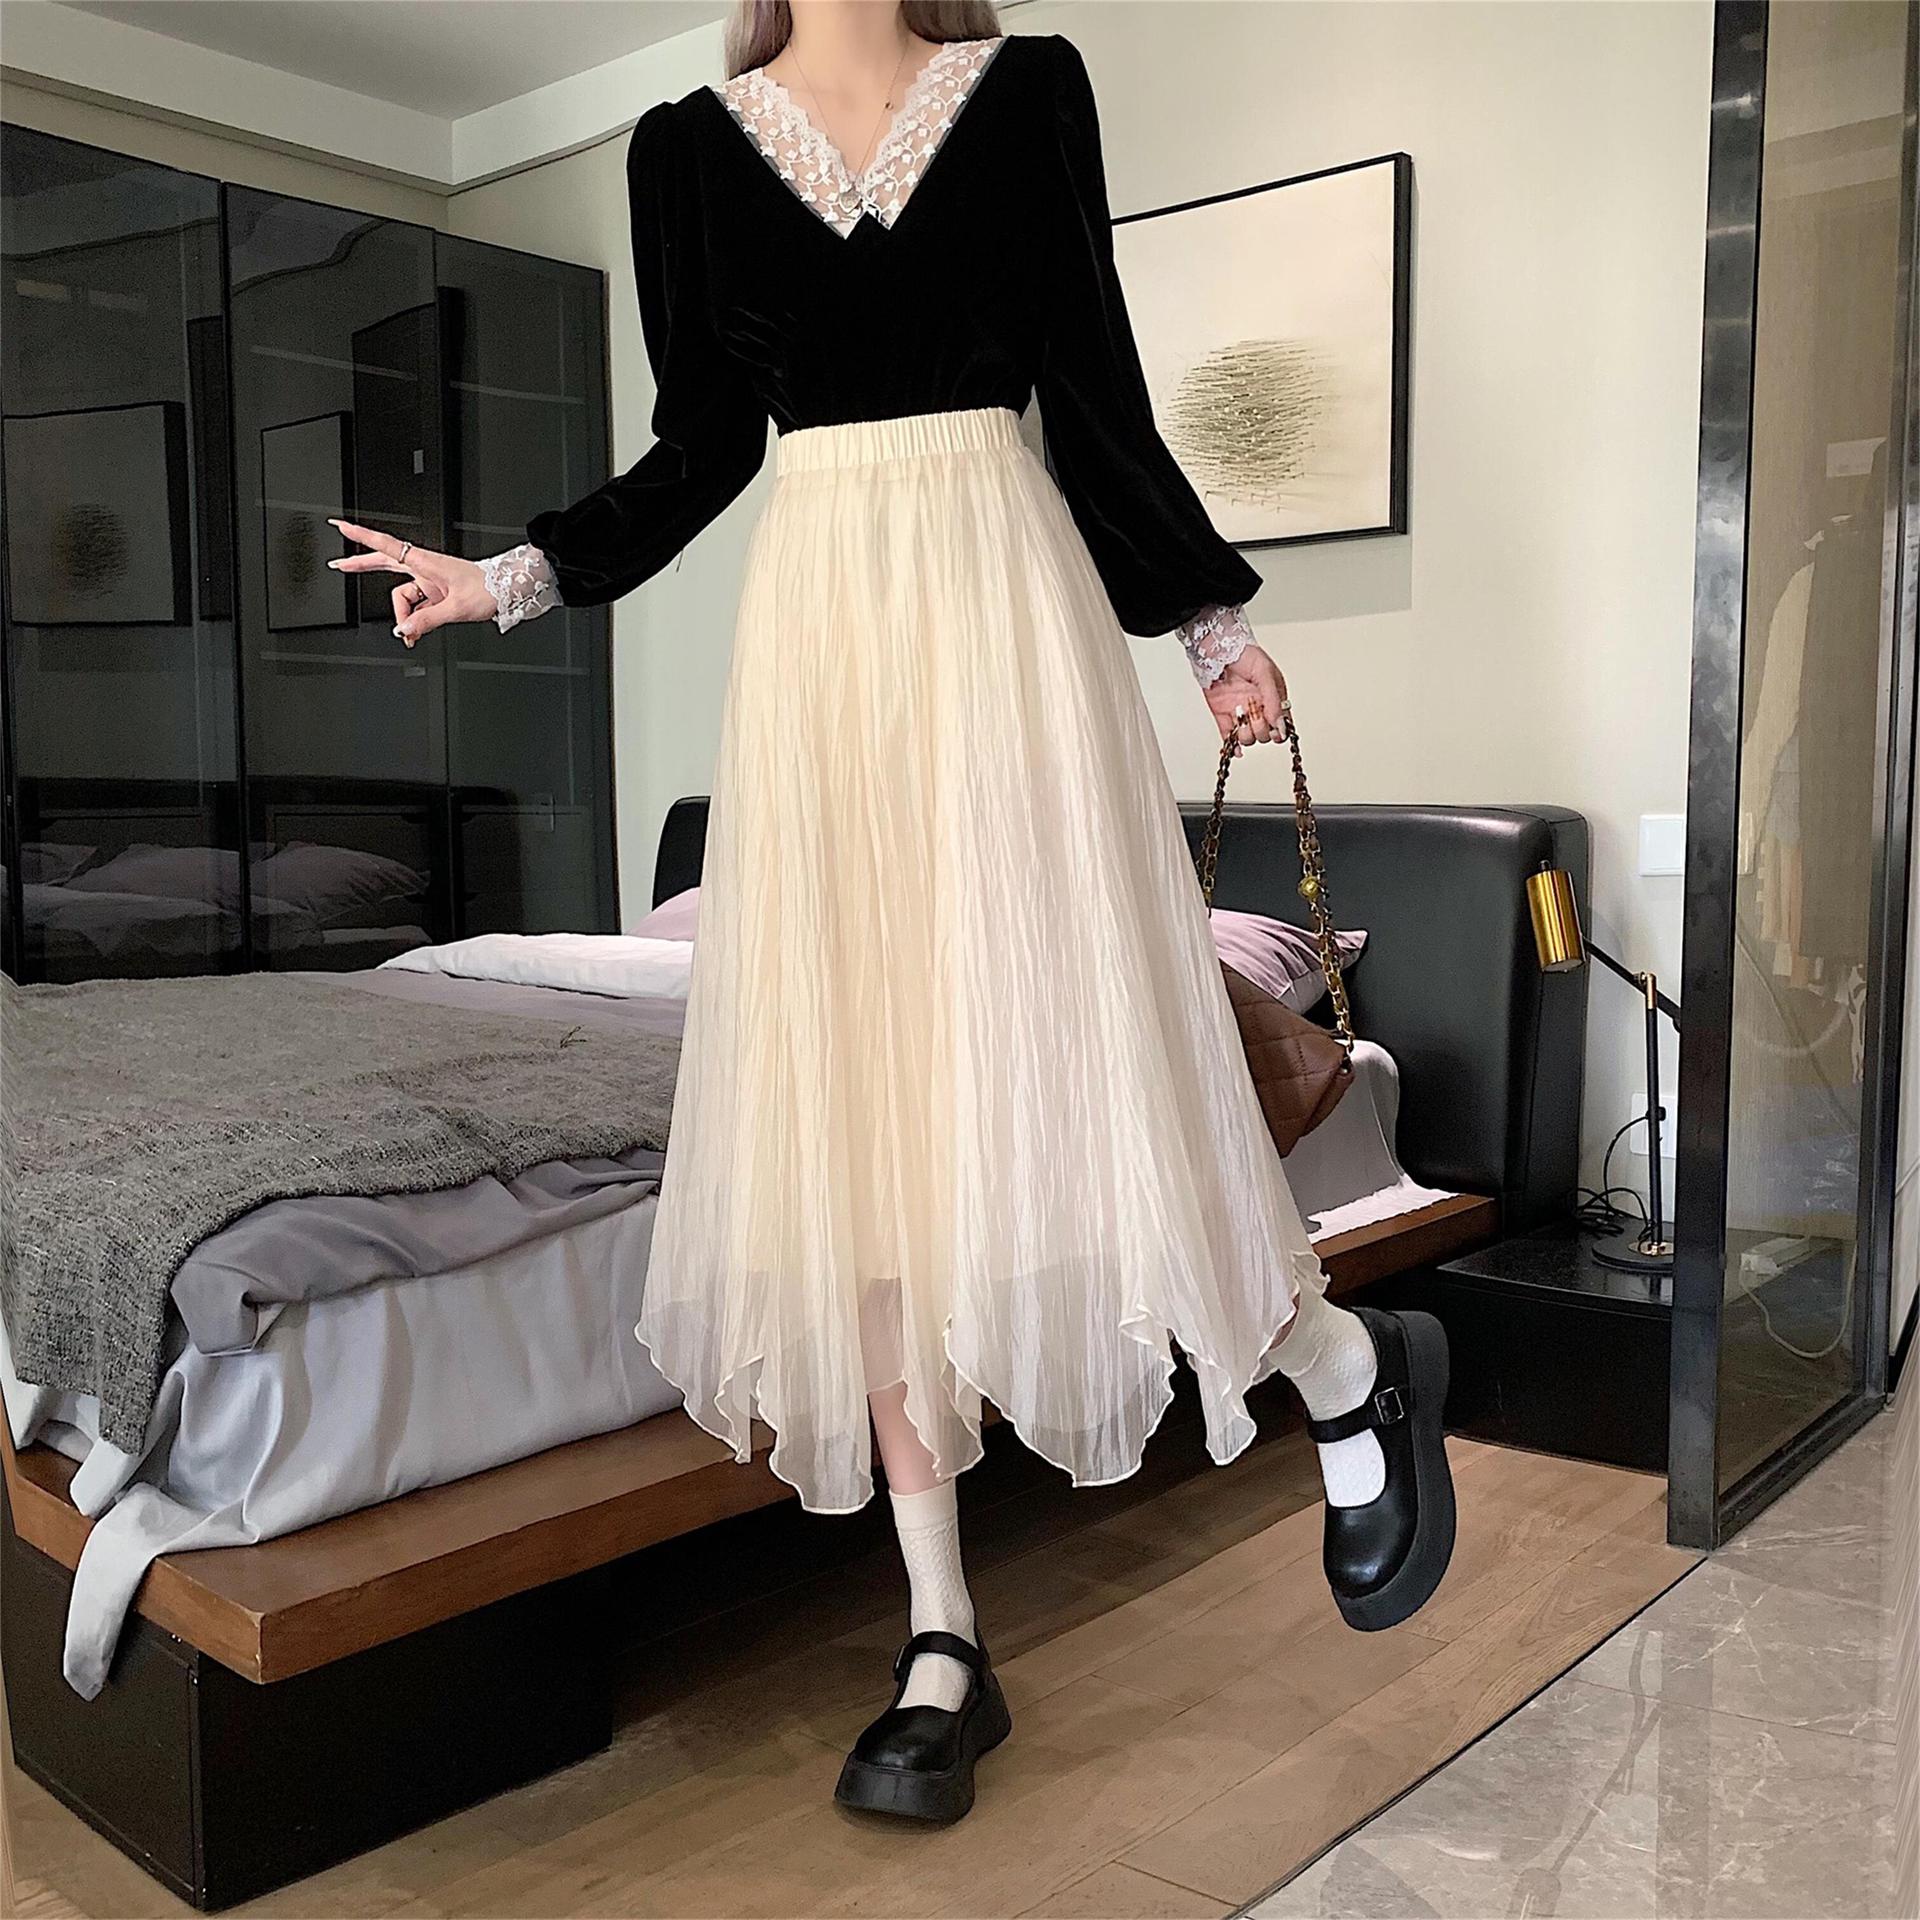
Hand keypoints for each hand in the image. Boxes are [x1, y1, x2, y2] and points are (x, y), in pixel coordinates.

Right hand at [326, 521, 497, 646]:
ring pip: (402, 597)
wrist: (507, 590)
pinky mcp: (435, 592)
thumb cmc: (488, 588)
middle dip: (362, 567)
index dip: (361, 535)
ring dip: (403, 617)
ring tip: (410, 636)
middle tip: (339, 565)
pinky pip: (416, 606)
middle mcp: (424, 568)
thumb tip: (405, 629)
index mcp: (425, 562)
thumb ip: (427, 620)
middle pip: (384, 565)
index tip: (341, 526)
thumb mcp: (456, 608)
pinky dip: (414, 620)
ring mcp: (429, 580)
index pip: (385, 545)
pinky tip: (415, 633)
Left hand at [1203, 642, 1288, 754]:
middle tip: (1255, 712)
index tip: (1276, 731)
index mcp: (1273, 699)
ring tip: (1241, 716)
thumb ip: (1273, 699)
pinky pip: (1228, 737)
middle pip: (1265, 734)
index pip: (1282, 724)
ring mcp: (1240, 714)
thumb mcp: (1265, 672)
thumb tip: (1279, 723)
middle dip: (1261, 728)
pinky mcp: (1223, 716)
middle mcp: (1258, 709)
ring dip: (1246, 733)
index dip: (1280, 731)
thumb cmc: (1245, 655)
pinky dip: (1231, 745)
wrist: (1218, 649)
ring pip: (1248, 738)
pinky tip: (1234, 749)